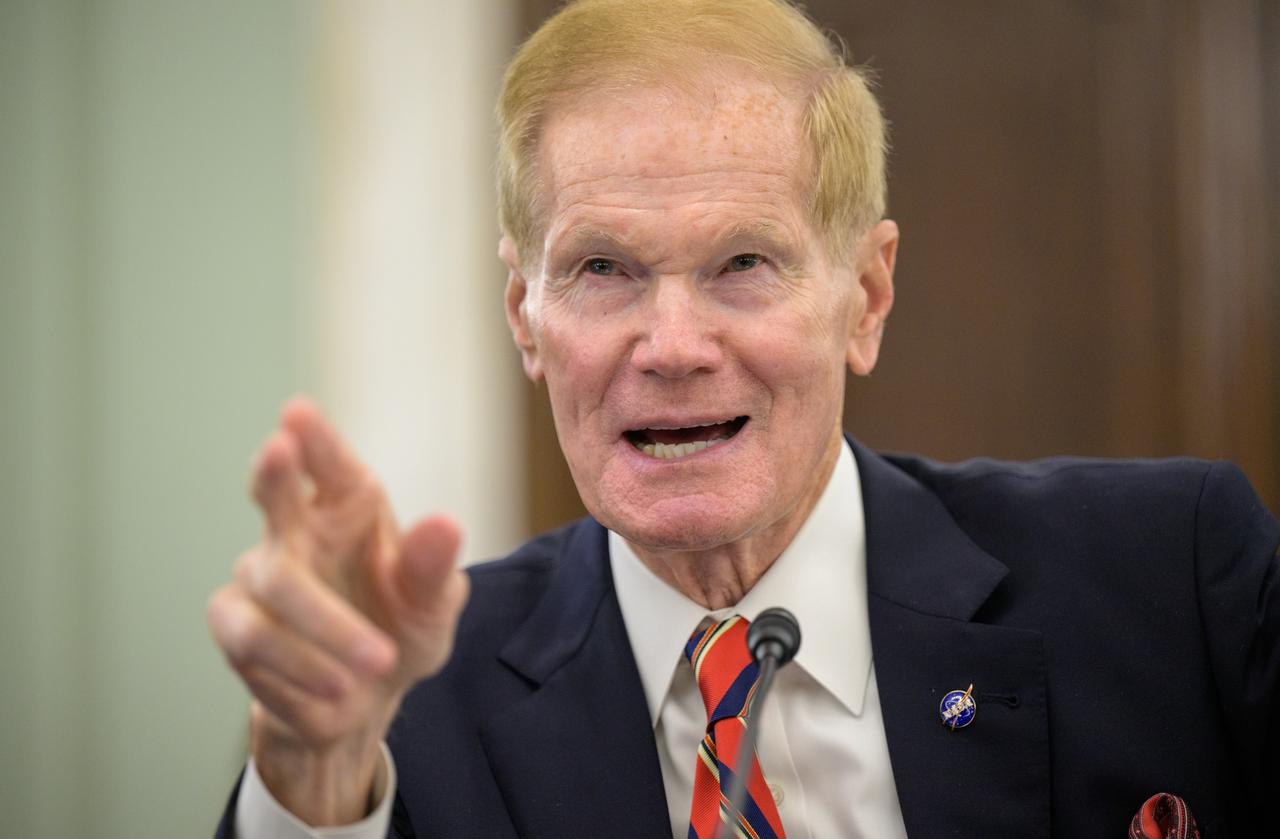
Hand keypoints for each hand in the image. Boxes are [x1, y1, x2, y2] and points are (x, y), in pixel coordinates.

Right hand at [207, 397, 469, 824]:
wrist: (363, 703)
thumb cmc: (400, 629)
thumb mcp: (433, 606)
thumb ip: (433, 568)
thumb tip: (444, 524)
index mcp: (350, 507)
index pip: (330, 464)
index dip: (314, 438)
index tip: (299, 413)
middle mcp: (297, 530)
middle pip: (272, 493)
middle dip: (274, 474)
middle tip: (277, 450)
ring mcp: (258, 575)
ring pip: (275, 586)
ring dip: (326, 631)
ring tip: (373, 667)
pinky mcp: (235, 624)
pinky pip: (256, 644)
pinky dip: (302, 676)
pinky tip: (335, 696)